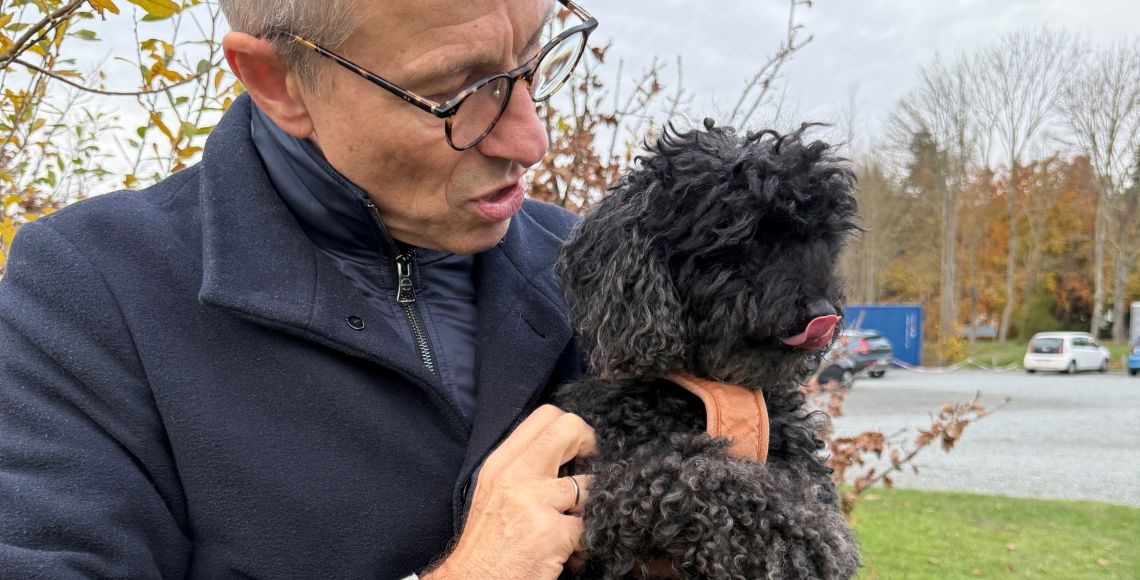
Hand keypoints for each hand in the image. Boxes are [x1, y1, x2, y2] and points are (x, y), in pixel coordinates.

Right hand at [423, 405, 595, 579]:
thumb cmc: (485, 546)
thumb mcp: (493, 493)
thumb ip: (522, 467)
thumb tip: (564, 450)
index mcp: (500, 463)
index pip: (545, 415)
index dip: (572, 428)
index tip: (577, 451)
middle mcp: (515, 475)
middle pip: (569, 428)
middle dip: (590, 445)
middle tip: (590, 469)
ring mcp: (534, 501)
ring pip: (590, 483)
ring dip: (593, 506)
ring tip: (578, 523)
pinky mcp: (552, 533)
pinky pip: (590, 526)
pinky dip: (589, 541)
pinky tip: (574, 552)